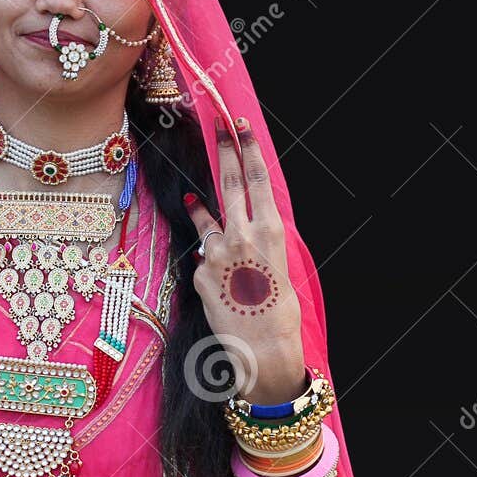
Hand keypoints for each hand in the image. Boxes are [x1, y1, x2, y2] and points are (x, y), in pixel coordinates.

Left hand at [183, 118, 304, 403]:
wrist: (262, 351)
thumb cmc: (280, 313)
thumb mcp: (281, 269)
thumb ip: (260, 243)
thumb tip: (239, 228)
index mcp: (271, 231)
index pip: (256, 179)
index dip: (247, 149)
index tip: (239, 126)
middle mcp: (242, 236)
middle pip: (229, 184)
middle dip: (224, 151)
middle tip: (218, 125)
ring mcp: (217, 254)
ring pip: (207, 219)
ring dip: (203, 210)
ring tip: (196, 198)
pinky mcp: (200, 274)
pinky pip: (203, 259)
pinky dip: (209, 263)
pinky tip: (222, 281)